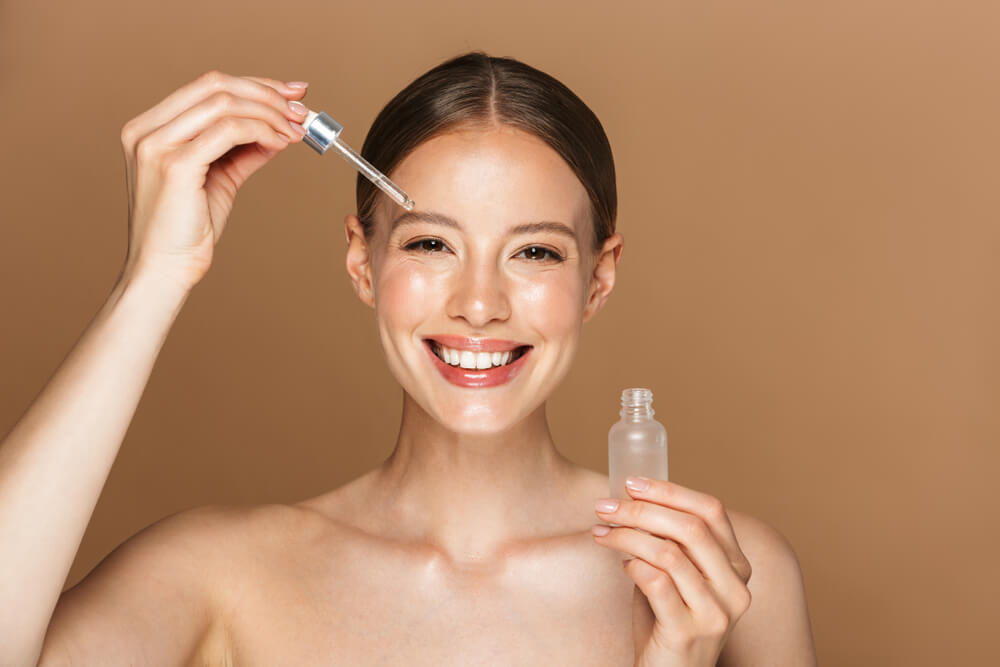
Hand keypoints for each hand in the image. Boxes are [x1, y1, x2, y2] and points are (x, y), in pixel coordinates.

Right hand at [117, 71, 310, 290]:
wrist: (164, 270)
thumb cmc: (187, 230)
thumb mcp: (219, 178)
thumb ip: (243, 149)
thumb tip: (279, 128)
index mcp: (149, 128)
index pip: (206, 86)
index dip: (255, 84)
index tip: (291, 94)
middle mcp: (146, 130)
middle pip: (215, 85)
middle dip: (266, 93)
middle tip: (300, 110)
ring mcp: (156, 145)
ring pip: (225, 103)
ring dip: (270, 114)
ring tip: (295, 132)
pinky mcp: (174, 165)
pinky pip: (229, 130)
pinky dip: (262, 131)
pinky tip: (281, 143)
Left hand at [592, 477, 752, 666]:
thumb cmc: (667, 623)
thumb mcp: (679, 578)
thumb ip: (671, 544)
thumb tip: (635, 500)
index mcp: (737, 567)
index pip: (711, 511)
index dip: (670, 490)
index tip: (632, 483)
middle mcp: (735, 588)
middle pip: (691, 527)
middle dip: (642, 509)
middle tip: (606, 506)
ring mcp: (716, 613)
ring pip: (669, 553)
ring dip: (627, 535)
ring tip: (602, 533)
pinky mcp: (687, 633)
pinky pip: (656, 582)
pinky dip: (633, 566)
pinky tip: (621, 565)